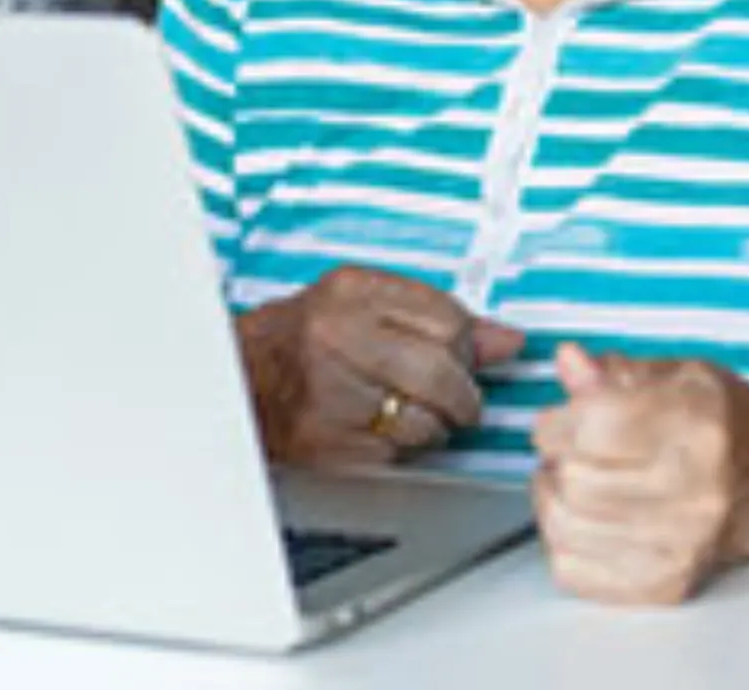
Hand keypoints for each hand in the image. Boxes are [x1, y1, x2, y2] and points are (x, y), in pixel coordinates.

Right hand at [235, 267, 523, 466]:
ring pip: (424, 423)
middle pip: (442, 374)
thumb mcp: (366, 303)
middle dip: (462, 395)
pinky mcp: (325, 442)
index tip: (463, 355)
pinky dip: (400, 450)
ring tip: (410, 413)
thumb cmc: (308, 337)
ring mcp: (328, 392)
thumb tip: (507, 341)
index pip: (448, 320)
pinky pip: (395, 456)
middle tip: (455, 399)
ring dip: (432, 427)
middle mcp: (336, 337)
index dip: (466, 346)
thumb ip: (438, 317)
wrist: (241, 375)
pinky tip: (381, 431)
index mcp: (352, 292)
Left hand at [531, 342, 748, 604]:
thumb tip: (569, 362)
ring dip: (553, 498)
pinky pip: (575, 571)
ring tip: (572, 479)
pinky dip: (564, 542)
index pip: (592, 427)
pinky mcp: (665, 584)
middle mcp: (694, 494)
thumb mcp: (677, 375)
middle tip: (568, 448)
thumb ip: (615, 371)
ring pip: (566, 526)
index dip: (557, 420)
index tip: (559, 419)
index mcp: (696, 429)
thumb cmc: (722, 423)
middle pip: (575, 478)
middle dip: (556, 458)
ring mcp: (681, 547)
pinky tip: (583, 518)